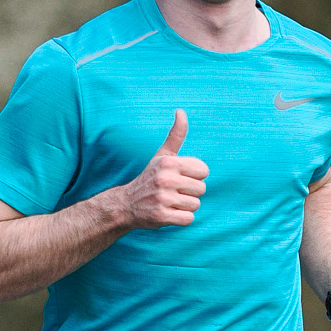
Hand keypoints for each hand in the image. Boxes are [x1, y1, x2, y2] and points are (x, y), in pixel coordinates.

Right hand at [123, 110, 208, 228]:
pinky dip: (181, 219)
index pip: (204, 171)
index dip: (195, 176)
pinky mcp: (161, 216)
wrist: (126, 204)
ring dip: (186, 207)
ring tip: (171, 203)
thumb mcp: (162, 155)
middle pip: (201, 189)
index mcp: (169, 162)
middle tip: (174, 192)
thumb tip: (181, 111)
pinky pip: (188, 219)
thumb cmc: (150, 178)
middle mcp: (166, 179)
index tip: (180, 178)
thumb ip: (175, 135)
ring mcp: (163, 198)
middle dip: (191, 193)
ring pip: (196, 205)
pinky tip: (169, 213)